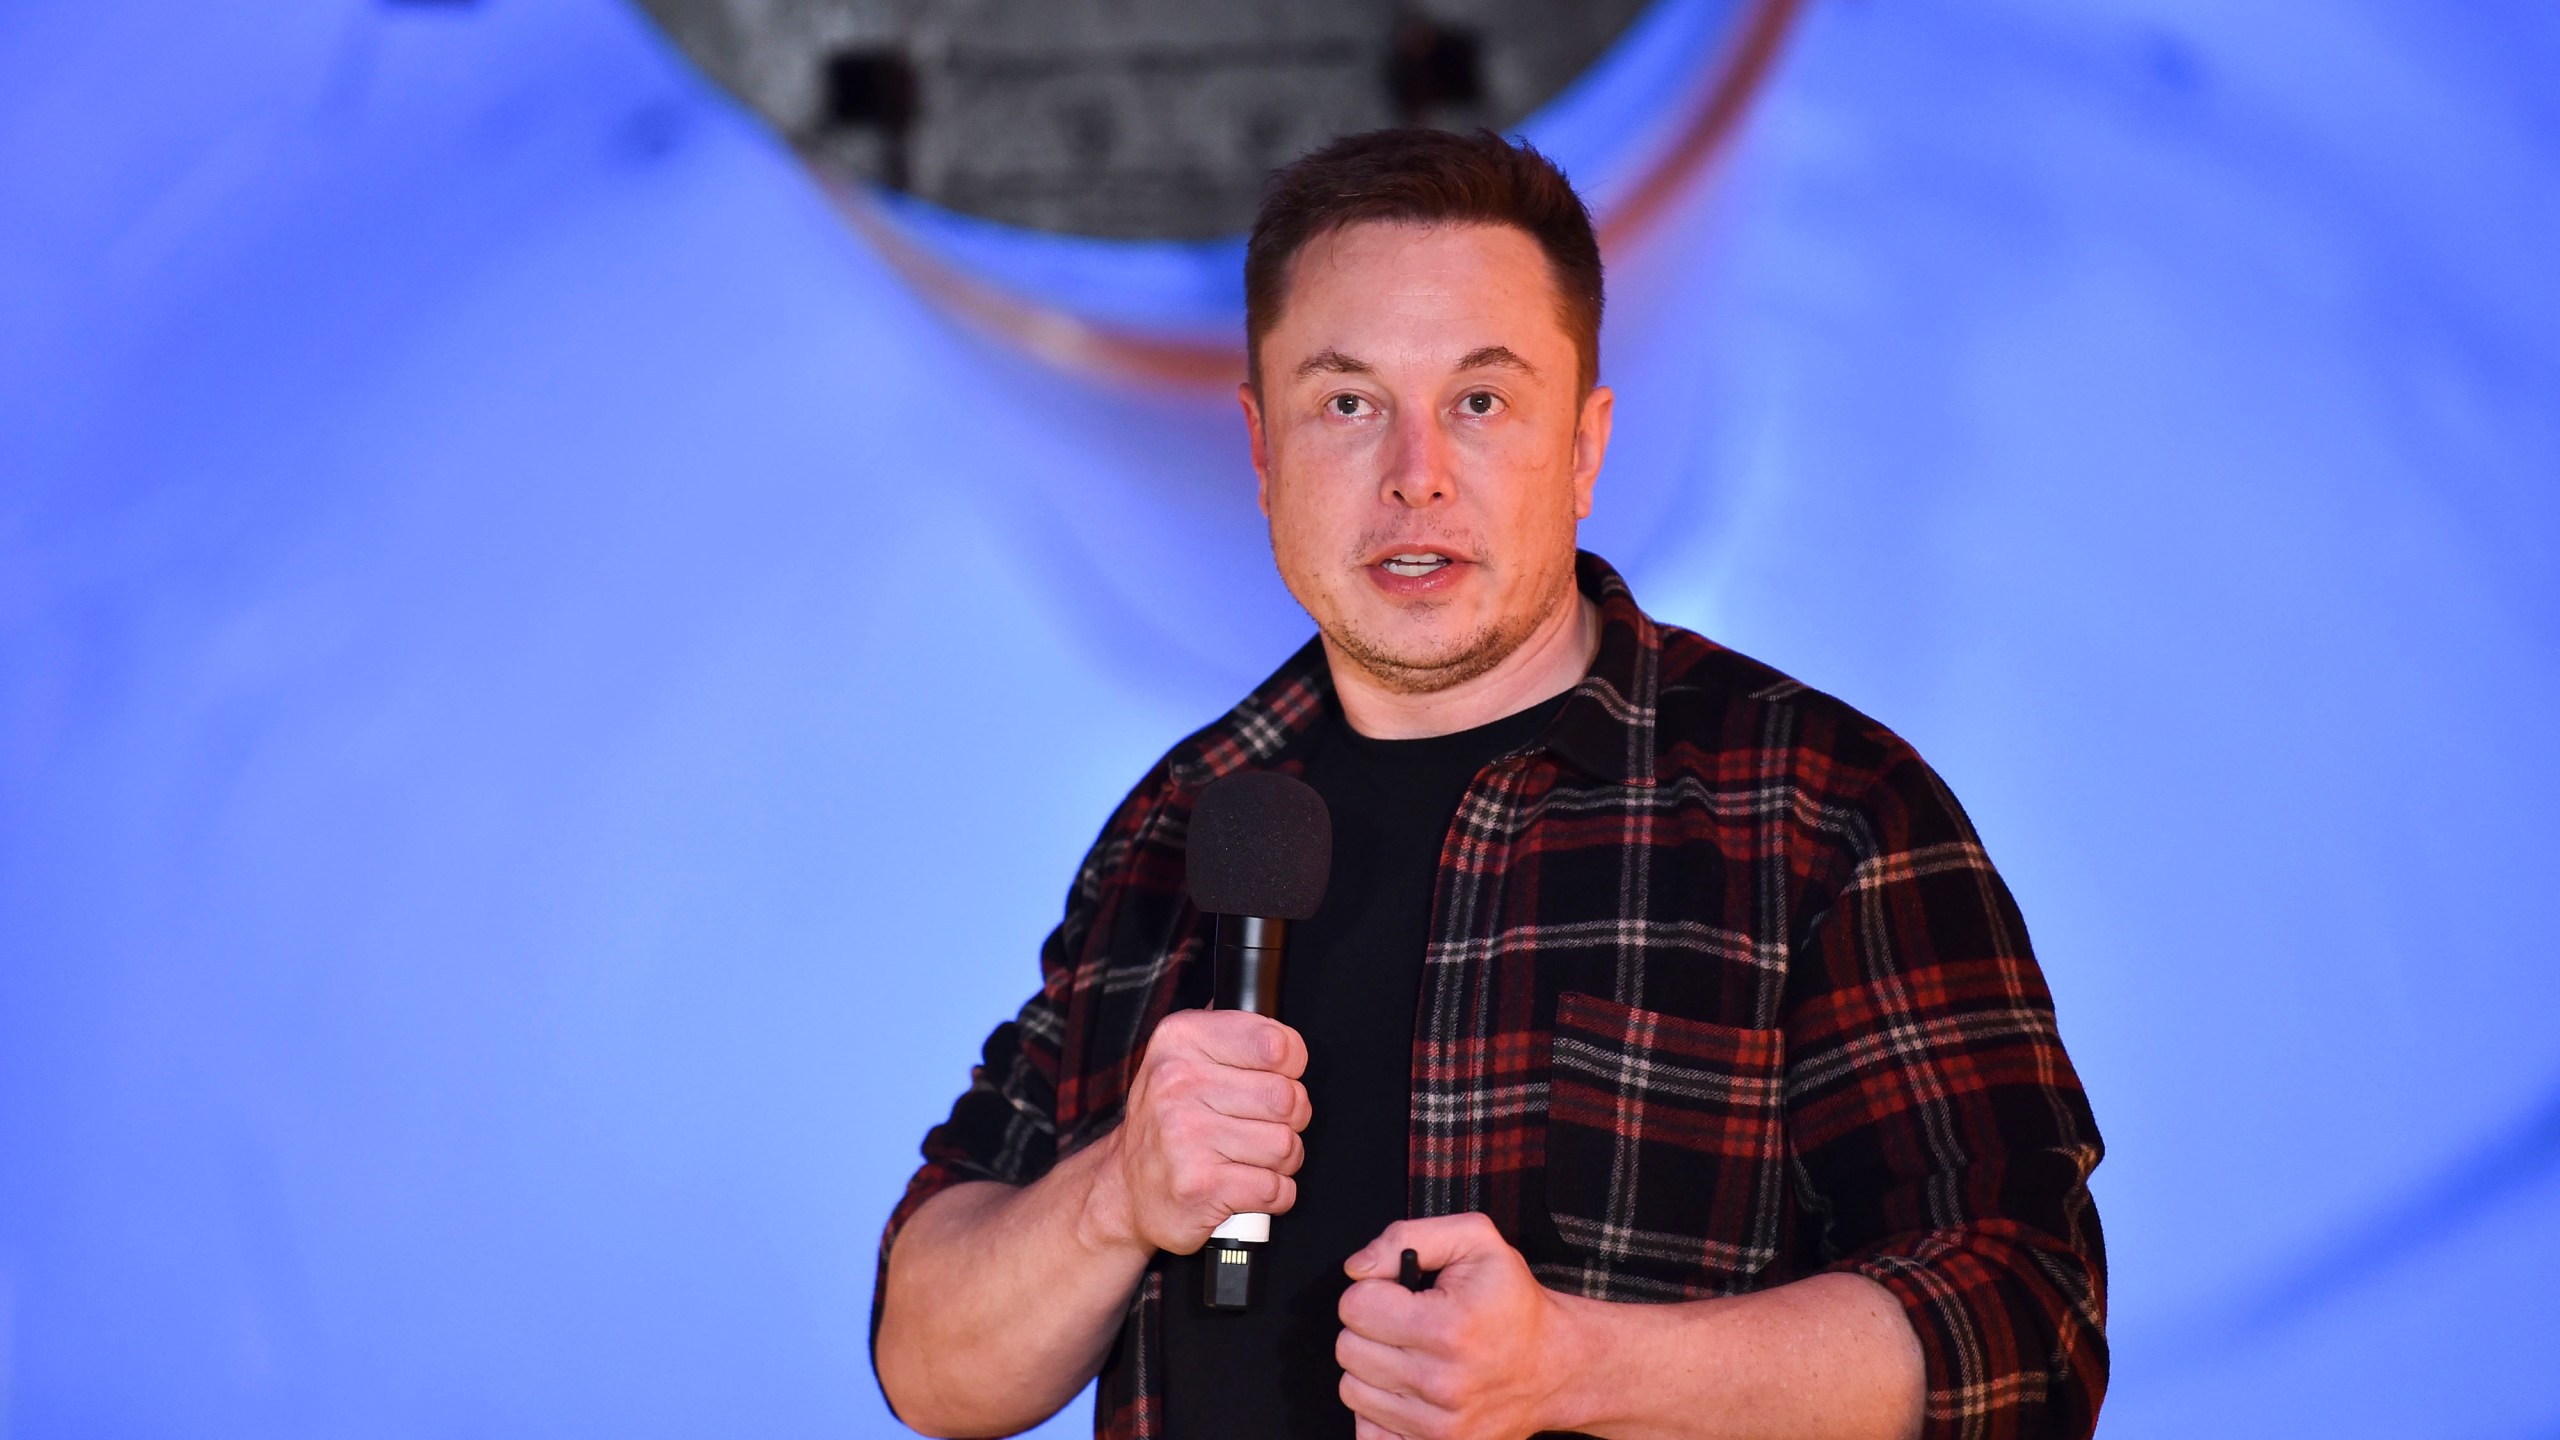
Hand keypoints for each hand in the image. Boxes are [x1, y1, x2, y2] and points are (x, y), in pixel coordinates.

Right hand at [1083, 1008, 1310, 1256]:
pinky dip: (1274, 1194)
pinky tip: (1245, 1185)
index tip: (1276, 1078)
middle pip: (1287, 1098)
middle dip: (1290, 1119)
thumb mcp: (1183, 1058)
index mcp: (1181, 1041)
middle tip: (1262, 1125)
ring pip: (1285, 1145)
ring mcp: (1187, 1136)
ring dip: (1281, 1160)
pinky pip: (1276, 1189)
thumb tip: (1281, 1031)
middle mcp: (1178, 1084)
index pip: (1275, 1044)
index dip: (1291, 1067)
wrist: (1125, 1189)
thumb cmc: (1166, 1124)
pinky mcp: (1201, 1186)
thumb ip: (1231, 1035)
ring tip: (1250, 1157)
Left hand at [1336, 1213, 1587, 1439]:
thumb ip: (1408, 1236)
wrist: (1554, 1366)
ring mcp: (1437, 1425)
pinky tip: (1407, 1390)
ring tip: (1411, 1355)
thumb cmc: (1512, 1303)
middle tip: (1406, 1324)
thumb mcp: (1476, 1241)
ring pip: (1352, 1389)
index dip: (1373, 1290)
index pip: (1355, 1306)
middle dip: (1370, 1328)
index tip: (1398, 1293)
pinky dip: (1379, 1409)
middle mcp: (1441, 1382)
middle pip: (1348, 1349)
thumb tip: (1358, 1268)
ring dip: (1373, 1369)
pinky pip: (1368, 1432)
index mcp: (1448, 1327)